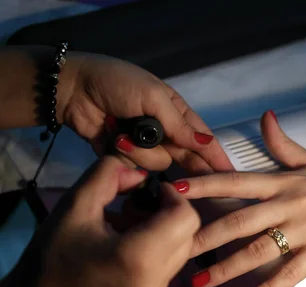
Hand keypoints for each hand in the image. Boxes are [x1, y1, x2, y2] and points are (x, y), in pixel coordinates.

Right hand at [1, 156, 199, 286]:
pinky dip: (155, 249)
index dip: (173, 196)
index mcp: (137, 258)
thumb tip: (140, 174)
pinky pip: (167, 267)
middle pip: (188, 233)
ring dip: (162, 230)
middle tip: (132, 208)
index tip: (147, 190)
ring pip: (181, 250)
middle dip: (167, 212)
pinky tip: (123, 247)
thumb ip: (108, 175)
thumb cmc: (49, 259)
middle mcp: (155, 282)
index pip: (186, 217)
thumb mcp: (73, 206)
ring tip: (124, 227)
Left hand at [61, 53, 232, 172]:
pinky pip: (134, 169)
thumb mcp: (153, 97)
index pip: (203, 139)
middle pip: (186, 158)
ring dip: (140, 151)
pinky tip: (113, 138)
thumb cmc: (118, 83)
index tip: (231, 175)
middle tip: (200, 184)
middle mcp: (164, 133)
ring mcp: (144, 148)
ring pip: (158, 165)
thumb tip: (205, 143)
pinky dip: (124, 156)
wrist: (74, 88)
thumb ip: (179, 124)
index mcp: (176, 114)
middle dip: (190, 167)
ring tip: (121, 132)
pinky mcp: (124, 159)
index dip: (216, 157)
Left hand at [176, 111, 305, 286]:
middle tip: (174, 248)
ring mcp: (305, 229)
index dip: (204, 185)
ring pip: (258, 250)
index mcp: (284, 182)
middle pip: (238, 220)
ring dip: (226, 269)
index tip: (176, 190)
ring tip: (200, 283)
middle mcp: (290, 204)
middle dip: (203, 236)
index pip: (236, 181)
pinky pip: (290, 273)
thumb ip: (284, 144)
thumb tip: (265, 116)